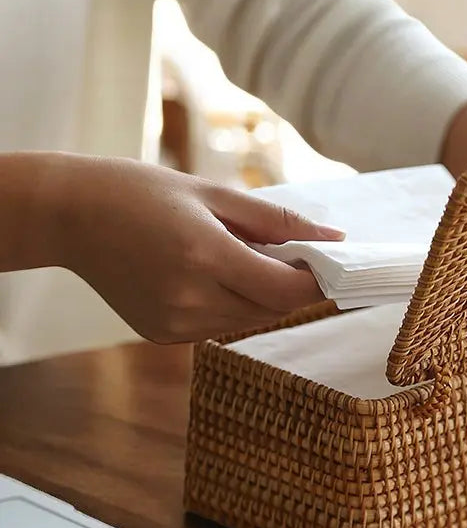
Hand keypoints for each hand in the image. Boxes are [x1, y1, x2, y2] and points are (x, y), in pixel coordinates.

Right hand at [55, 155, 343, 342]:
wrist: (72, 215)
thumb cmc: (142, 192)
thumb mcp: (214, 194)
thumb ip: (278, 221)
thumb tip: (332, 239)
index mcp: (204, 257)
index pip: (286, 290)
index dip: (318, 282)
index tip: (334, 265)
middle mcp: (190, 299)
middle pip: (273, 309)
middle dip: (293, 286)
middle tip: (292, 254)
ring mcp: (174, 324)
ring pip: (249, 320)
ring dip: (263, 295)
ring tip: (242, 258)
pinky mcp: (163, 335)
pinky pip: (220, 325)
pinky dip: (233, 304)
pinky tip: (212, 275)